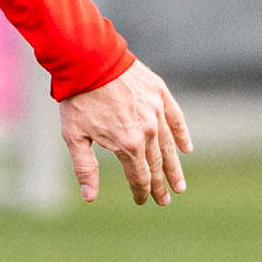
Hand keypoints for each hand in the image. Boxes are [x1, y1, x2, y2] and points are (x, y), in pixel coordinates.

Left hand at [59, 61, 192, 204]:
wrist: (88, 59)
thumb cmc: (78, 99)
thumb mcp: (74, 137)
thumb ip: (85, 168)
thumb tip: (90, 198)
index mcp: (127, 144)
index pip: (138, 176)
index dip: (140, 191)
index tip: (141, 201)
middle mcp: (147, 131)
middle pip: (156, 165)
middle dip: (159, 185)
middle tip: (164, 200)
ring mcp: (156, 112)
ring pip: (169, 146)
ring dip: (174, 167)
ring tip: (179, 185)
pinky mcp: (159, 94)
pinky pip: (176, 118)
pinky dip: (182, 135)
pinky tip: (186, 149)